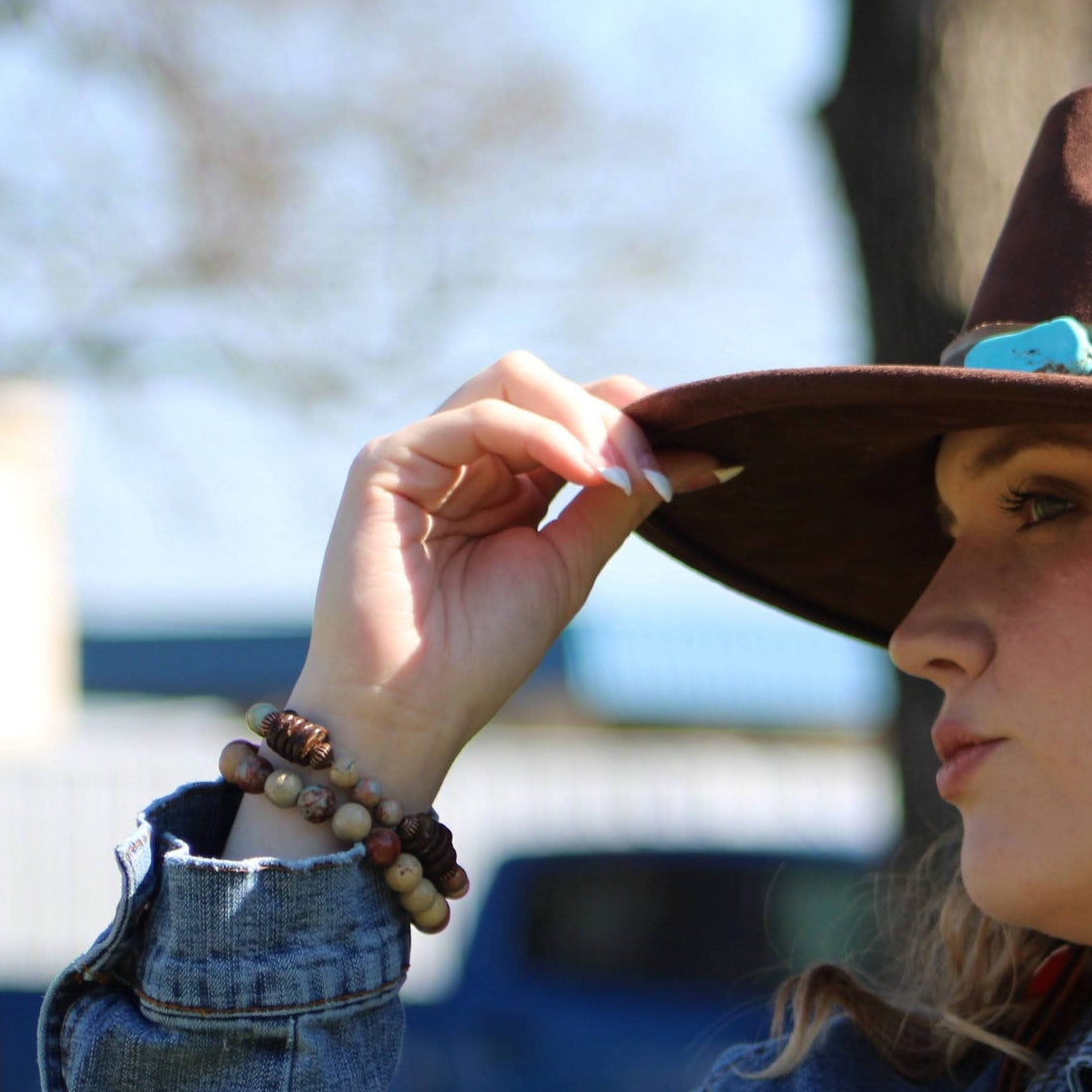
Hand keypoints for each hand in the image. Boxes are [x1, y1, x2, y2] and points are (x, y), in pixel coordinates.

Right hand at [226, 352, 726, 855]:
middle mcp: (465, 456)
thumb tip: (703, 455)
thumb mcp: (570, 563)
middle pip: (550, 385)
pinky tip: (584, 474)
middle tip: (655, 473)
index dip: (634, 421)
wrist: (410, 710)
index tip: (700, 455)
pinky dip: (543, 434)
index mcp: (505, 479)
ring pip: (516, 380)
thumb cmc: (480, 651)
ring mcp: (424, 453)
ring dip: (584, 420)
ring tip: (619, 476)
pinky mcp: (387, 462)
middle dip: (615, 420)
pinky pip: (478, 417)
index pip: (574, 412)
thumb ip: (620, 502)